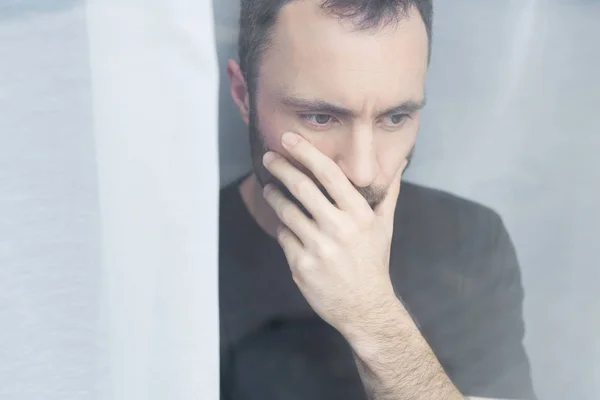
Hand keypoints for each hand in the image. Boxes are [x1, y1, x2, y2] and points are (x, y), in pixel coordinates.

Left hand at [262, 131, 407, 335]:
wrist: (365, 307)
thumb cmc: (373, 262)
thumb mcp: (384, 226)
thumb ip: (388, 192)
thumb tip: (400, 162)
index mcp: (359, 214)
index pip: (328, 174)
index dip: (305, 152)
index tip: (288, 139)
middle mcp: (338, 228)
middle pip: (301, 187)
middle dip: (281, 167)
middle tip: (268, 157)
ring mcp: (318, 247)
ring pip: (286, 211)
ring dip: (274, 196)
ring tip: (269, 189)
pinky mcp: (301, 265)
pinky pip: (283, 236)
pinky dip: (282, 227)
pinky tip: (284, 224)